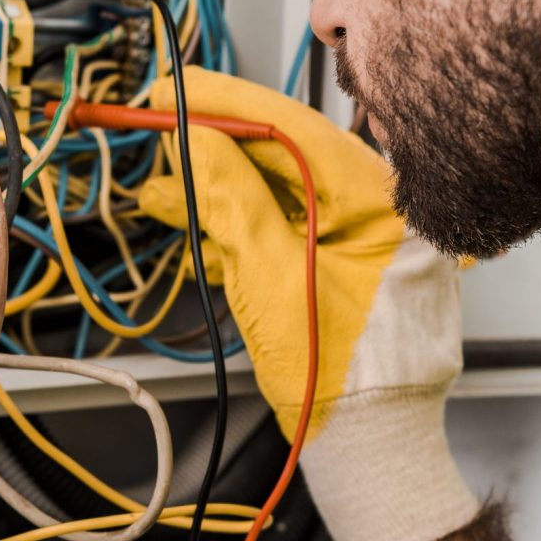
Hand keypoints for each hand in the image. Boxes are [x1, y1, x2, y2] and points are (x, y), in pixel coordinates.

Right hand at [139, 67, 479, 540]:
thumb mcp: (270, 280)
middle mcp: (382, 208)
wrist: (371, 445)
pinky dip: (243, 223)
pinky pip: (291, 224)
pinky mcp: (347, 261)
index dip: (226, 104)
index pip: (295, 126)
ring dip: (221, 190)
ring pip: (283, 189)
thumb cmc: (343, 378)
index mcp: (382, 202)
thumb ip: (231, 203)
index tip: (173, 94)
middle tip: (158, 137)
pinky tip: (199, 223)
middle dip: (216, 148)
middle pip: (287, 154)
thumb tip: (196, 141)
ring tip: (165, 191)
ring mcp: (366, 236)